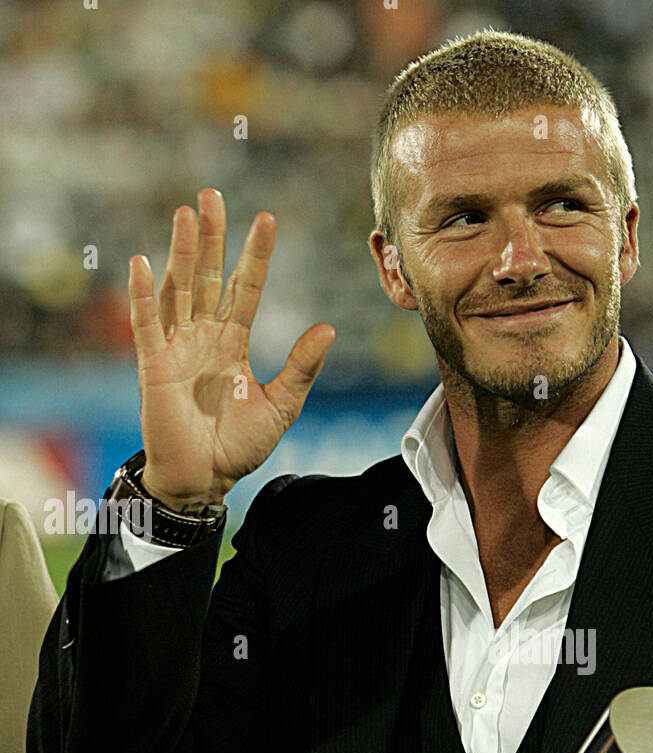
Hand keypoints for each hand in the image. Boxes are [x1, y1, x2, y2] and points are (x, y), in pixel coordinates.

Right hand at [127, 187, 334, 508]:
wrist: (205, 478)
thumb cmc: (239, 445)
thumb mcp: (281, 404)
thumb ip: (301, 366)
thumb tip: (329, 328)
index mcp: (232, 342)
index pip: (244, 288)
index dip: (255, 256)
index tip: (267, 219)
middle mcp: (202, 336)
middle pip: (207, 276)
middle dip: (211, 237)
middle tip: (211, 194)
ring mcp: (175, 347)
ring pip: (178, 289)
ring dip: (181, 252)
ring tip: (187, 214)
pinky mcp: (153, 366)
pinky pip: (146, 324)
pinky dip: (143, 294)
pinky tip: (143, 261)